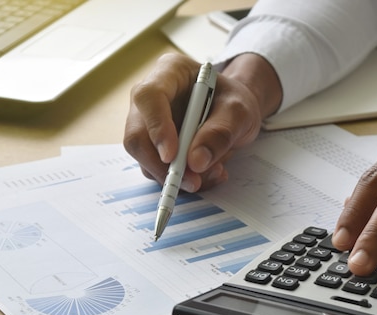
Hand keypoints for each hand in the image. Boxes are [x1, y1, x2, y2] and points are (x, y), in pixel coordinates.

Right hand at [123, 53, 281, 191]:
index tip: (171, 156)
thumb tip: (195, 162)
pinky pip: (157, 169)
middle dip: (162, 165)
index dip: (157, 127)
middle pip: (137, 134)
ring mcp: (147, 123)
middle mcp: (150, 98)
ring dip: (176, 176)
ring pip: (145, 157)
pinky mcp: (153, 146)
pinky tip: (207, 174)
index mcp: (169, 72)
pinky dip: (182, 179)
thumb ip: (221, 133)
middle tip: (192, 182)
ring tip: (213, 173)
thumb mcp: (239, 112)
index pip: (149, 97)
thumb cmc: (233, 102)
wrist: (234, 112)